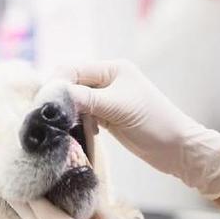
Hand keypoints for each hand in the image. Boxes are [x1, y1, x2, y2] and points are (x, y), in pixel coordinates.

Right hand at [58, 60, 219, 198]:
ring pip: (76, 100)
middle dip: (59, 98)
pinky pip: (83, 114)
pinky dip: (76, 122)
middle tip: (45, 117)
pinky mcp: (108, 116)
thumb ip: (85, 100)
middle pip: (72, 83)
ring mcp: (107, 99)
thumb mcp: (117, 108)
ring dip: (67, 112)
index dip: (56, 83)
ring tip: (58, 126)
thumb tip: (53, 96)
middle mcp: (108, 80)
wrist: (177, 149)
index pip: (73, 69)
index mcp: (112, 69)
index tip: (43, 103)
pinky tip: (76, 132)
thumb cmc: (153, 123)